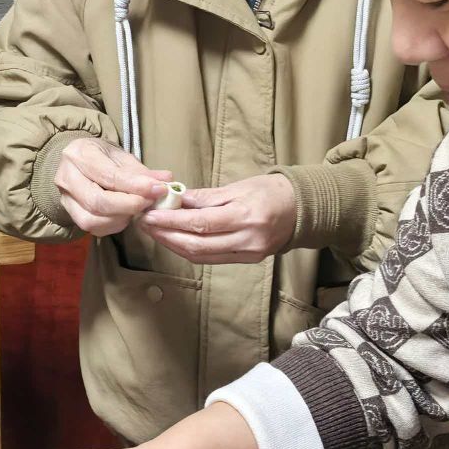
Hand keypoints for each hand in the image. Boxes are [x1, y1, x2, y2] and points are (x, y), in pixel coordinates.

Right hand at [54, 137, 171, 235]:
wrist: (77, 162)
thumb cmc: (101, 156)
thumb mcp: (120, 155)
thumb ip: (140, 170)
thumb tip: (165, 180)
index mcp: (78, 155)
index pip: (109, 176)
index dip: (136, 186)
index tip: (158, 189)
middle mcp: (66, 178)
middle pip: (98, 202)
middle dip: (129, 206)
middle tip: (150, 202)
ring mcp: (65, 199)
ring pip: (93, 220)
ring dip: (122, 218)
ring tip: (137, 208)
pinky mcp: (71, 215)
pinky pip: (94, 228)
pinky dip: (114, 225)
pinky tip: (125, 215)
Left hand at [141, 172, 296, 263]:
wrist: (301, 209)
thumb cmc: (270, 192)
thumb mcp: (238, 187)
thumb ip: (206, 197)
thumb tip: (176, 199)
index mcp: (245, 216)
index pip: (201, 223)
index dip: (172, 222)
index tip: (151, 216)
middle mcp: (247, 239)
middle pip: (198, 245)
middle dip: (167, 236)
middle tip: (147, 225)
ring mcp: (248, 253)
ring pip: (202, 256)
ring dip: (175, 246)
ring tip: (156, 233)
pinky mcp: (248, 261)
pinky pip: (212, 259)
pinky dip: (191, 251)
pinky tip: (176, 241)